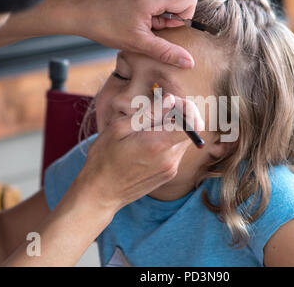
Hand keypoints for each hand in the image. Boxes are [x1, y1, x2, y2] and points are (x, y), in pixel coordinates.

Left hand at [66, 0, 197, 68]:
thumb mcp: (138, 43)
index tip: (165, 29)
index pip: (189, 1)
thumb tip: (189, 62)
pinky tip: (133, 13)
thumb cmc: (104, 26)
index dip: (183, 18)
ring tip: (137, 21)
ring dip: (158, 12)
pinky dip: (149, 4)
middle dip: (167, 17)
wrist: (77, 9)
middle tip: (146, 28)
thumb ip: (166, 52)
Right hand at [76, 94, 203, 212]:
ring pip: (182, 140)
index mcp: (158, 145)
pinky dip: (166, 142)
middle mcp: (170, 159)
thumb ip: (148, 114)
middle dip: (178, 116)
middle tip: (157, 111)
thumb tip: (170, 100)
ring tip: (145, 130)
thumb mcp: (119, 128)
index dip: (187, 109)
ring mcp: (171, 168)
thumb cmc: (104, 158)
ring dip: (171, 129)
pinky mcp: (168, 174)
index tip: (172, 102)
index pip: (193, 124)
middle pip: (190, 130)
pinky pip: (175, 151)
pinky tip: (145, 144)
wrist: (100, 193)